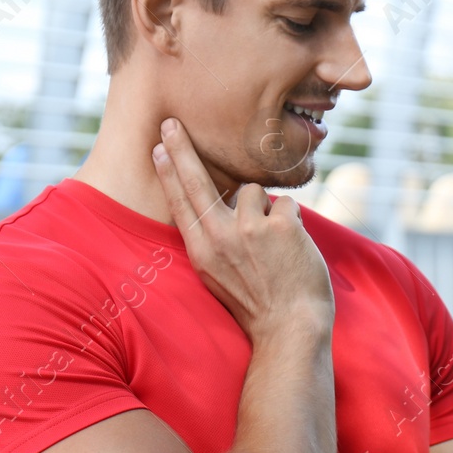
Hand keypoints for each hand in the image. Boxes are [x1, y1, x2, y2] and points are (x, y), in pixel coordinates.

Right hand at [151, 117, 333, 342]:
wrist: (290, 329)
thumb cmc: (259, 306)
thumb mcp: (219, 277)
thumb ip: (214, 242)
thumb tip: (222, 205)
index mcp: (202, 252)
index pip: (180, 202)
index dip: (169, 172)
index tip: (158, 147)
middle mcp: (220, 237)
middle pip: (197, 180)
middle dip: (182, 148)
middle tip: (172, 123)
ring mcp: (250, 230)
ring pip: (256, 191)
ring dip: (267, 210)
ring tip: (274, 245)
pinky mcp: (281, 226)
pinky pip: (286, 204)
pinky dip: (292, 221)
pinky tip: (293, 248)